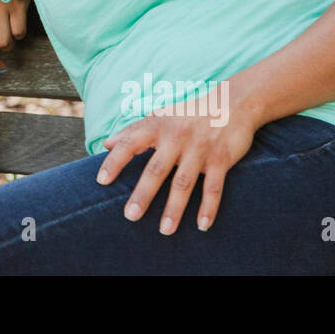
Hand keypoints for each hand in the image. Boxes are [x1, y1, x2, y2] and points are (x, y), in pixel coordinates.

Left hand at [95, 87, 258, 235]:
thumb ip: (133, 131)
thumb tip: (106, 144)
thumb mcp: (160, 116)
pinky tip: (202, 226)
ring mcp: (200, 150)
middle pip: (156, 170)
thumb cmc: (189, 113)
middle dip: (143, 194)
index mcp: (158, 126)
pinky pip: (214, 188)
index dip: (114, 161)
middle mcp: (177, 138)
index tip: (101, 181)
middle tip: (130, 216)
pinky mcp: (221, 160)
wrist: (233, 103)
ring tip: (164, 231)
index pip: (130, 143)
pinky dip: (208, 208)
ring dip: (174, 209)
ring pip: (184, 183)